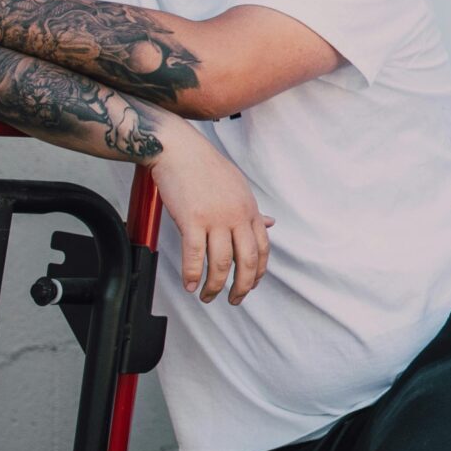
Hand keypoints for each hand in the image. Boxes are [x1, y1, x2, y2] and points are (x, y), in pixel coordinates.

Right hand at [148, 122, 273, 303]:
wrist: (180, 150)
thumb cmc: (206, 167)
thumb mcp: (238, 187)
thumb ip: (252, 209)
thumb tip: (271, 222)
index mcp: (249, 209)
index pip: (262, 248)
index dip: (258, 272)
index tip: (252, 285)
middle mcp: (236, 216)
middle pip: (246, 261)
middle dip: (242, 286)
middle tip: (234, 300)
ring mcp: (215, 218)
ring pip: (220, 263)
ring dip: (215, 286)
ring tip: (208, 296)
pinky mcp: (191, 219)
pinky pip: (194, 255)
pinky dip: (192, 275)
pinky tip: (190, 285)